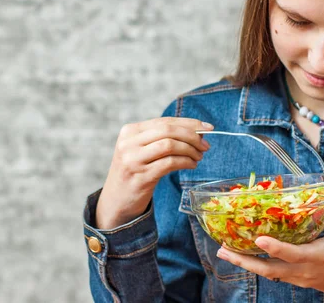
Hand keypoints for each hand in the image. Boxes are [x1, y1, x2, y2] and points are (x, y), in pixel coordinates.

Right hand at [96, 117, 212, 228]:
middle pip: (168, 130)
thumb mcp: (141, 150)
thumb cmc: (135, 172)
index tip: (207, 127)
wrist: (116, 201)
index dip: (189, 123)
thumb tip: (197, 131)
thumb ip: (161, 138)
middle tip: (205, 145)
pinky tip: (191, 165)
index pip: (164, 121)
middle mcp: (129, 143)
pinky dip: (185, 162)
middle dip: (192, 136)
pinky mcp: (141, 177)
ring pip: (170, 145)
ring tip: (198, 157)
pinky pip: (170, 163)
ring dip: (190, 150)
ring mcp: (133, 160)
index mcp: (130, 131)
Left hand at [216, 163, 323, 299]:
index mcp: (318, 256)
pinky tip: (243, 256)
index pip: (293, 253)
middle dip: (244, 262)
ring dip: (246, 264)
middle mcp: (305, 270)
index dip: (275, 247)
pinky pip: (274, 274)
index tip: (258, 238)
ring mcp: (299, 277)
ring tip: (224, 252)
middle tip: (223, 249)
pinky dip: (257, 266)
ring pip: (268, 274)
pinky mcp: (297, 279)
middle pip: (270, 269)